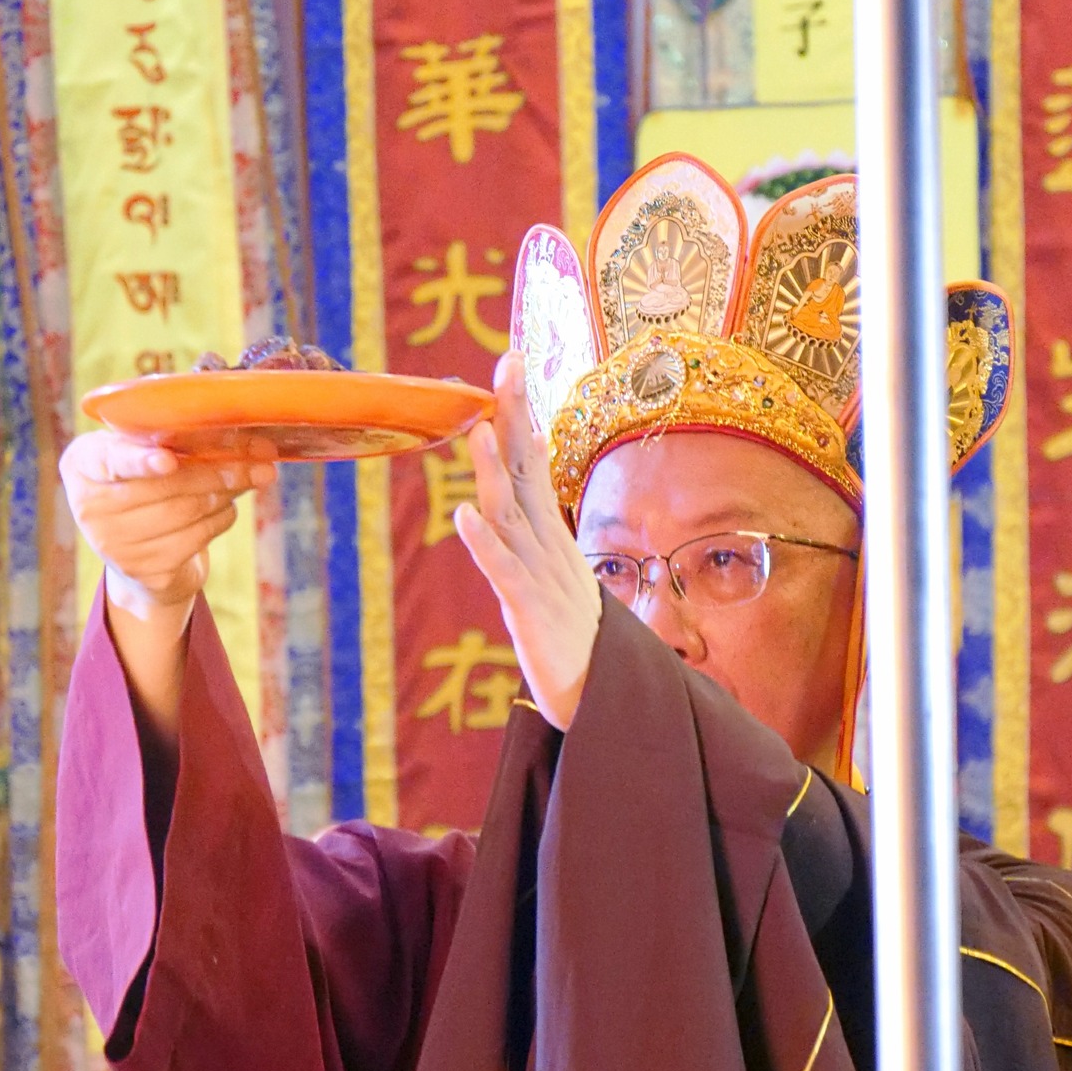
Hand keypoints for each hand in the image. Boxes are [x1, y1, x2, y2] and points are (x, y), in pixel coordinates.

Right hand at [60, 431, 276, 621]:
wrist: (136, 551)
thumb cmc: (144, 483)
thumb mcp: (141, 452)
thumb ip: (167, 436)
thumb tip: (234, 431)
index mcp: (82, 465)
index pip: (112, 460)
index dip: (141, 461)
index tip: (168, 460)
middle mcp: (89, 508)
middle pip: (166, 487)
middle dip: (219, 470)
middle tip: (261, 458)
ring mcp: (115, 546)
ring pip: (188, 511)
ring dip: (228, 491)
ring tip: (249, 476)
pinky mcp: (145, 572)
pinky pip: (198, 537)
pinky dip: (221, 517)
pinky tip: (223, 507)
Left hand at [453, 353, 602, 730]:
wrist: (606, 705)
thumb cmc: (577, 645)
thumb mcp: (554, 581)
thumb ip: (534, 539)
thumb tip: (516, 503)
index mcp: (550, 538)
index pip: (532, 464)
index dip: (519, 415)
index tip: (510, 365)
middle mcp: (547, 548)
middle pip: (528, 472)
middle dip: (515, 418)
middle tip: (507, 365)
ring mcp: (542, 578)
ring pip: (513, 515)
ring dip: (495, 472)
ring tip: (479, 429)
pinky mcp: (532, 614)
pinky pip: (505, 574)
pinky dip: (485, 544)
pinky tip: (465, 516)